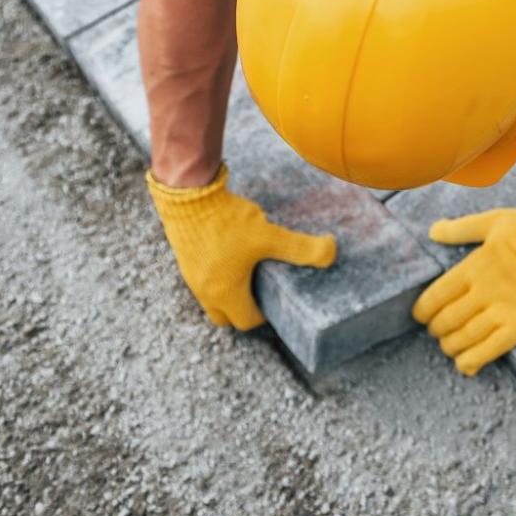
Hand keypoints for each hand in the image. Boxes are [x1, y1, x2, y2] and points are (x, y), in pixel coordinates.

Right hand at [146, 165, 335, 328]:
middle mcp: (204, 289)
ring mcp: (191, 274)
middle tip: (262, 290)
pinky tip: (231, 253)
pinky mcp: (185, 256)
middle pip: (224, 316)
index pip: (245, 321)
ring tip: (249, 270)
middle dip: (243, 310)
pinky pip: (201, 278)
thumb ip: (301, 248)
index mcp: (225, 293)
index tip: (278, 299)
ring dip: (229, 291)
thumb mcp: (269, 235)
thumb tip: (331, 251)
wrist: (187, 195)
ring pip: (211, 297)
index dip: (265, 315)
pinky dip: (216, 274)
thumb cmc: (226, 220)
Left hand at [411, 207, 515, 375]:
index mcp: (473, 266)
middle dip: (436, 330)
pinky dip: (473, 361)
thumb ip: (460, 229)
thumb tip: (433, 231)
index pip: (435, 297)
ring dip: (451, 347)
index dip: (423, 311)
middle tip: (438, 331)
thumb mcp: (493, 221)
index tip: (422, 316)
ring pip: (465, 338)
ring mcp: (502, 310)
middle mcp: (483, 291)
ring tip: (451, 347)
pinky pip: (491, 350)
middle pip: (447, 321)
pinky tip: (465, 366)